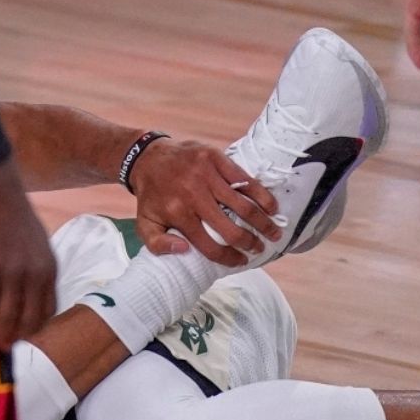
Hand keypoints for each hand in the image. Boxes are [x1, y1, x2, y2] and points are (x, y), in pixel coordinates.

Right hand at [0, 161, 56, 350]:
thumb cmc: (14, 216)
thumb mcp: (37, 244)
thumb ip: (35, 267)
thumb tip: (25, 289)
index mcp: (50, 269)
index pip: (47, 310)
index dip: (35, 329)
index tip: (22, 338)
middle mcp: (35, 275)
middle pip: (28, 318)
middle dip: (15, 338)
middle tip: (1, 350)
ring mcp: (13, 272)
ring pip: (6, 314)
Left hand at [129, 138, 279, 266]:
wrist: (148, 158)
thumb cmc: (151, 195)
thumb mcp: (145, 223)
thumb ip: (158, 244)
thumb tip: (184, 251)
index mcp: (178, 214)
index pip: (209, 245)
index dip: (229, 258)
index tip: (241, 262)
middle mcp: (194, 196)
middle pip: (231, 229)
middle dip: (250, 243)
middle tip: (260, 248)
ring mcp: (207, 176)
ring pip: (243, 205)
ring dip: (263, 222)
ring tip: (274, 232)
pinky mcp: (216, 159)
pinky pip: (246, 180)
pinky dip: (262, 195)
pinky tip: (272, 207)